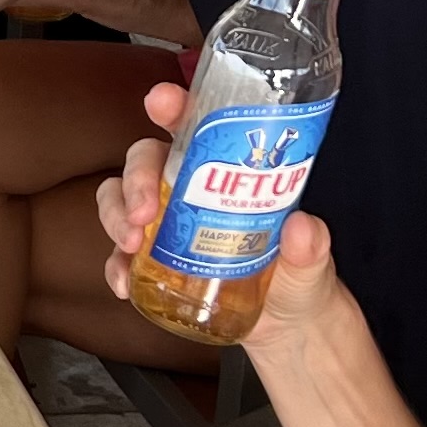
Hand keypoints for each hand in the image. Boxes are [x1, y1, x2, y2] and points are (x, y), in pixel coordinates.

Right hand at [101, 80, 342, 350]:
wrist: (287, 326)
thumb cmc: (298, 275)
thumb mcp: (311, 260)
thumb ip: (310, 245)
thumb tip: (301, 227)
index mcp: (223, 170)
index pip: (193, 126)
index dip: (173, 106)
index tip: (162, 101)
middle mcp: (187, 189)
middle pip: (144, 160)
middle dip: (135, 178)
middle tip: (144, 212)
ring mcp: (165, 225)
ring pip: (118, 199)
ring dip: (114, 216)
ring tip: (130, 245)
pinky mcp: (153, 263)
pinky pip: (120, 256)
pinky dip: (115, 267)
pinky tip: (123, 285)